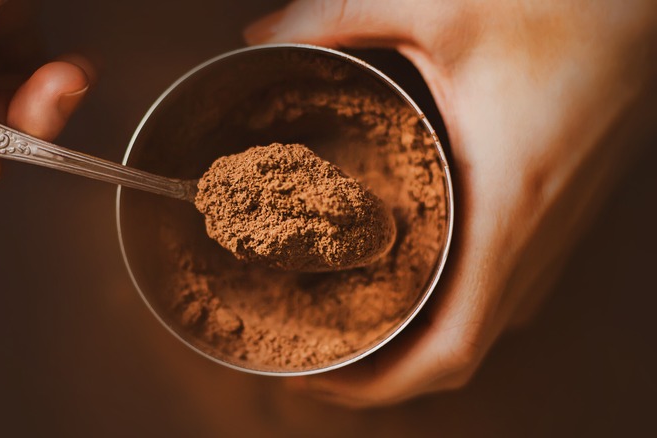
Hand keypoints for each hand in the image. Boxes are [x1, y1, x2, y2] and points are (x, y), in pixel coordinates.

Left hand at [246, 0, 656, 406]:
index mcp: (507, 208)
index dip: (380, 385)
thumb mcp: (441, 7)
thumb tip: (263, 34)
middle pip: (457, 352)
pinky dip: (448, 308)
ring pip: (480, 326)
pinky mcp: (557, 216)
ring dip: (414, 343)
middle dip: (381, 371)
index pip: (449, 349)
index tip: (316, 378)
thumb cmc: (568, 6)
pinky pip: (500, 290)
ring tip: (346, 323)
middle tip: (312, 347)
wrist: (651, 5)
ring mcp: (554, 234)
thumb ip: (340, 18)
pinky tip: (407, 280)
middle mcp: (535, 238)